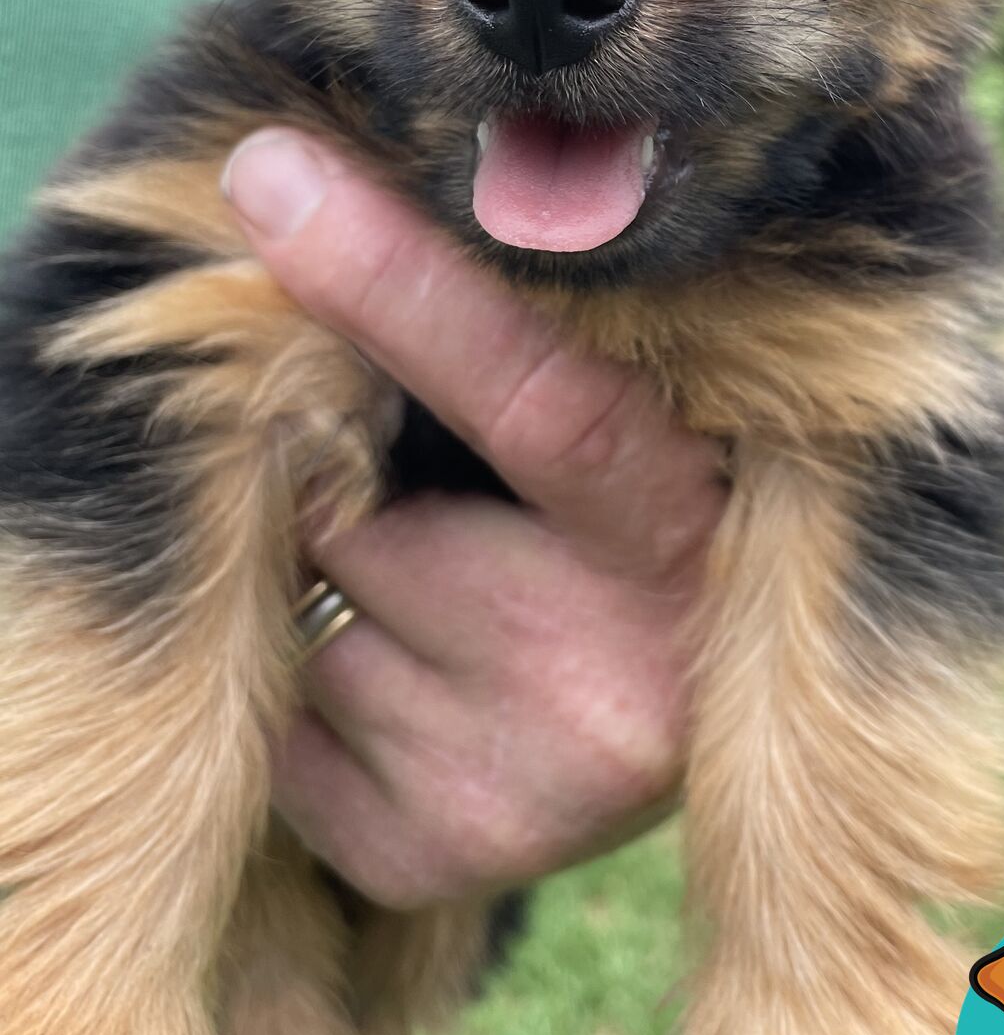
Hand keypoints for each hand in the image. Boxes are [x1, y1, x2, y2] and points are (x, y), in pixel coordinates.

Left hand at [223, 129, 725, 908]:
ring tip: (467, 611)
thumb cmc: (647, 536)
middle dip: (355, 494)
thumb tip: (297, 186)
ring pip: (313, 623)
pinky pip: (288, 732)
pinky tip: (427, 694)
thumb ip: (509, 339)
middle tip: (450, 508)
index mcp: (683, 524)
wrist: (698, 728)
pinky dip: (322, 702)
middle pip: (359, 521)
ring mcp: (532, 775)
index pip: (534, 397)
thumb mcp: (632, 424)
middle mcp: (619, 665)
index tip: (274, 182)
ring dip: (346, 602)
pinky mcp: (447, 852)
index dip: (402, 290)